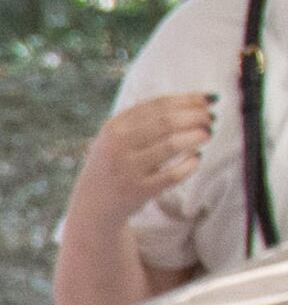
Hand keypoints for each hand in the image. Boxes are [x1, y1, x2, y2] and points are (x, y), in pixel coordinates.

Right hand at [87, 89, 215, 208]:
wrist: (93, 205)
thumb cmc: (115, 164)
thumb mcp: (117, 137)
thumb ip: (147, 119)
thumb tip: (198, 101)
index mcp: (113, 127)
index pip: (157, 105)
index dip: (188, 99)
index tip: (209, 99)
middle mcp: (117, 146)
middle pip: (166, 122)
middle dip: (196, 116)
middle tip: (211, 118)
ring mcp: (127, 170)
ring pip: (172, 145)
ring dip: (196, 136)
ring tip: (207, 134)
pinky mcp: (139, 191)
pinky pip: (174, 174)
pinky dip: (191, 164)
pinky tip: (197, 158)